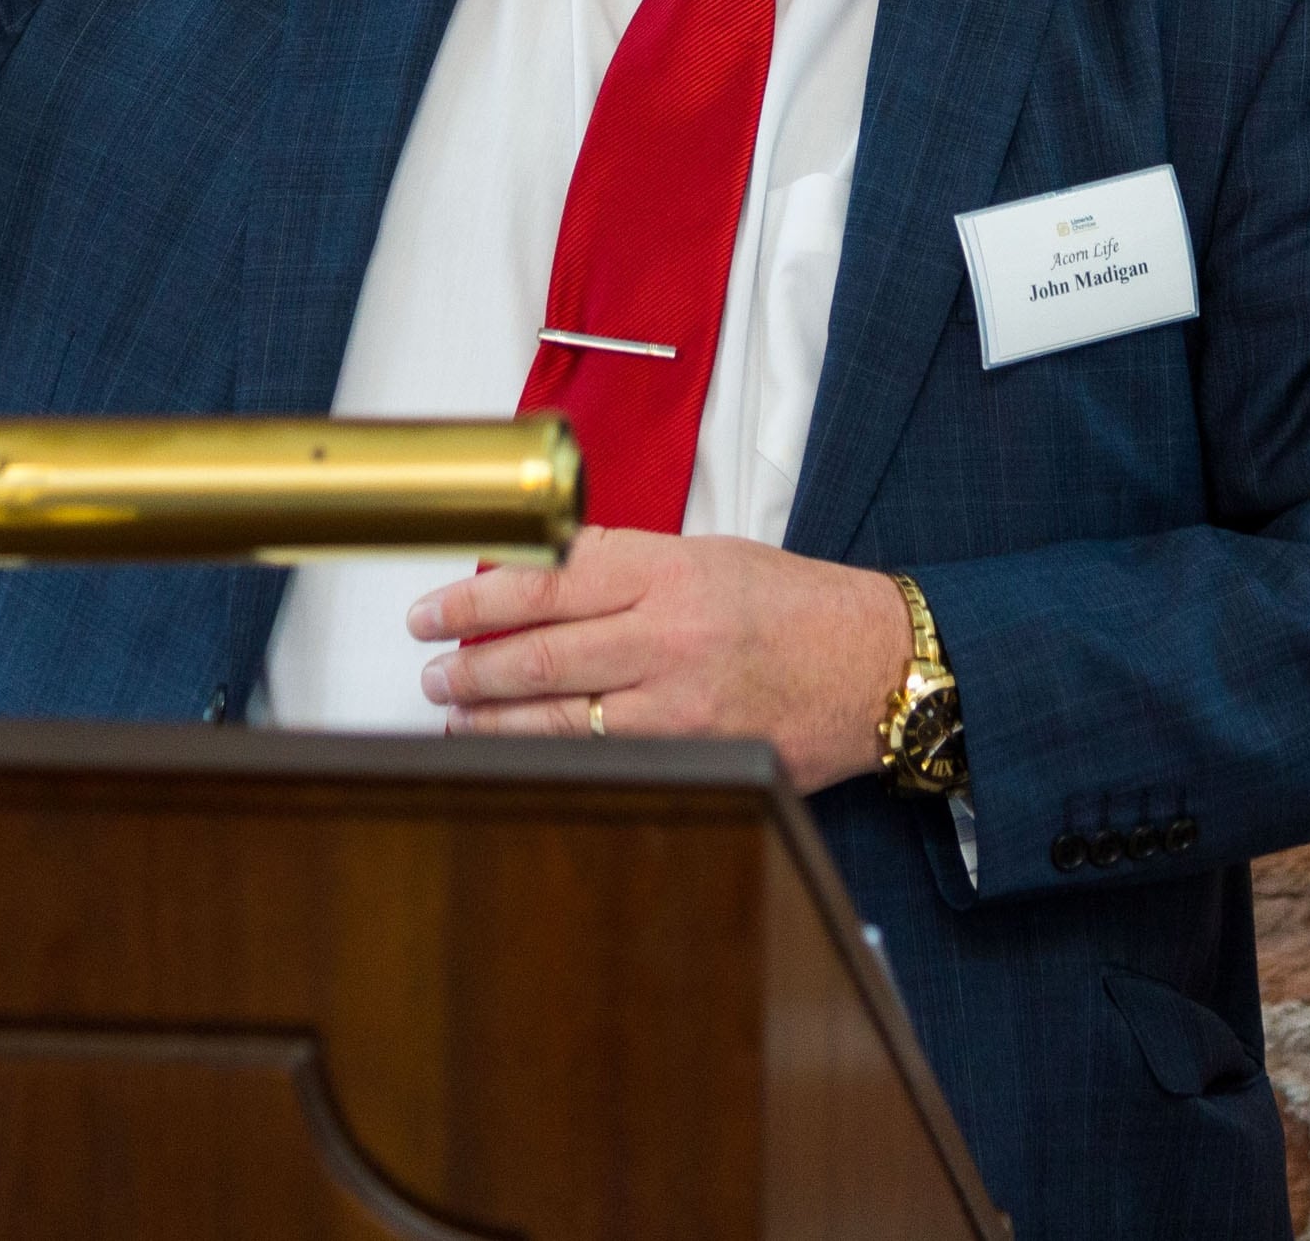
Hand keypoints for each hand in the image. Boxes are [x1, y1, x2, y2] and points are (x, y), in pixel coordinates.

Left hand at [408, 531, 915, 793]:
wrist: (879, 662)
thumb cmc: (797, 604)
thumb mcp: (707, 555)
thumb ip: (623, 564)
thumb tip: (536, 577)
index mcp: (668, 569)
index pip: (544, 578)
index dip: (474, 596)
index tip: (431, 609)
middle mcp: (670, 632)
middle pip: (539, 650)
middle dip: (469, 663)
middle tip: (430, 667)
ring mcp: (684, 700)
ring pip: (561, 714)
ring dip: (494, 718)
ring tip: (454, 712)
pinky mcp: (700, 751)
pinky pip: (606, 753)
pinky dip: (553, 753)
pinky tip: (518, 750)